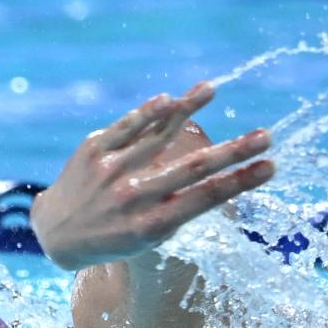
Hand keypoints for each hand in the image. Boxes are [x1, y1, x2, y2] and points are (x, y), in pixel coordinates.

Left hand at [30, 81, 274, 270]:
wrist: (56, 232)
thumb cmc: (114, 236)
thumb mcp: (147, 238)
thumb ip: (177, 210)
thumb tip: (215, 179)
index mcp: (151, 225)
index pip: (205, 199)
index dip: (241, 181)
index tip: (271, 166)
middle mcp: (133, 197)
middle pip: (191, 168)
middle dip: (233, 151)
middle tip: (267, 135)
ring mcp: (112, 170)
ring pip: (158, 134)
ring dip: (187, 109)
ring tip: (211, 89)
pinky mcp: (94, 149)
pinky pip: (128, 125)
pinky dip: (150, 111)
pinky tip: (173, 98)